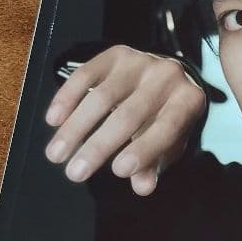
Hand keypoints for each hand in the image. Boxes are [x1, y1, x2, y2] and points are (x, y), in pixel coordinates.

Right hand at [43, 45, 205, 195]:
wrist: (166, 79)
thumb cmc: (166, 118)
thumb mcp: (168, 145)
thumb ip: (154, 164)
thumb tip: (142, 187)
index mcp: (188, 101)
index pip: (167, 127)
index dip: (144, 149)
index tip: (119, 171)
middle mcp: (167, 76)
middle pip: (129, 114)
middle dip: (99, 146)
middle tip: (75, 173)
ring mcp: (140, 61)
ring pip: (102, 96)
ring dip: (75, 127)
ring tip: (56, 154)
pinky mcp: (116, 54)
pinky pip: (86, 74)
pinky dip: (67, 98)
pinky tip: (53, 120)